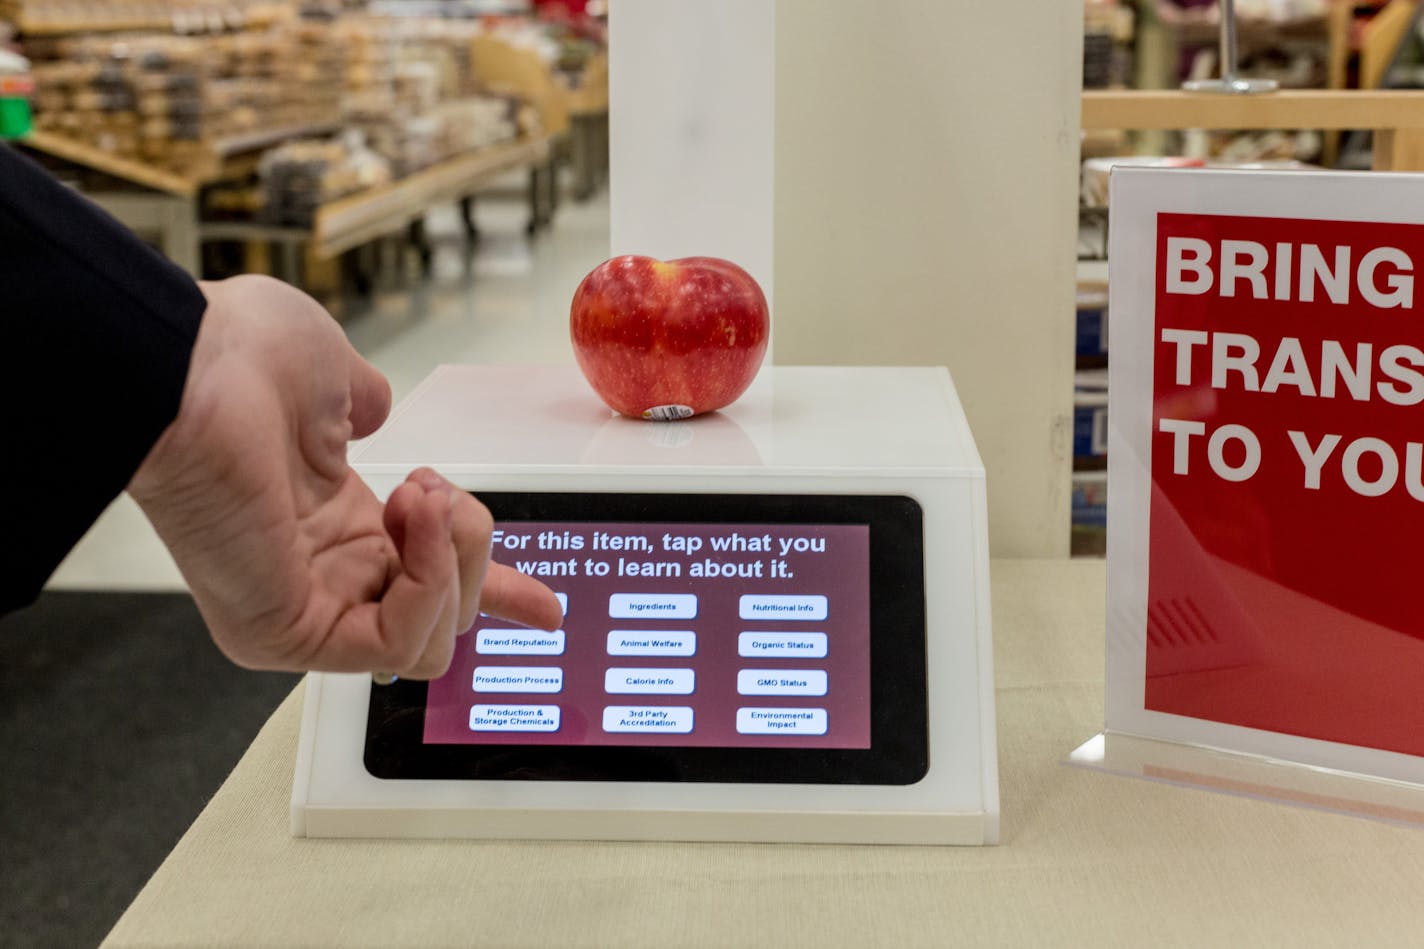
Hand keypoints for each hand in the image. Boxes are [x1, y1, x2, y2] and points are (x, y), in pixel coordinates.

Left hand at [128, 275, 562, 677]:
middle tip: (432, 487)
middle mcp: (323, 580)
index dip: (492, 590)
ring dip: (452, 555)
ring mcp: (304, 614)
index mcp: (335, 529)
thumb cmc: (238, 358)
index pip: (427, 585)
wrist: (187, 364)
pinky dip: (428, 576)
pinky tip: (410, 520)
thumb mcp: (334, 375)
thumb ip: (367, 402)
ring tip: (418, 493)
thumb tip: (373, 409)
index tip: (544, 610)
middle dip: (472, 544)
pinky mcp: (291, 635)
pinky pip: (398, 641)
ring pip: (434, 638)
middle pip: (449, 615)